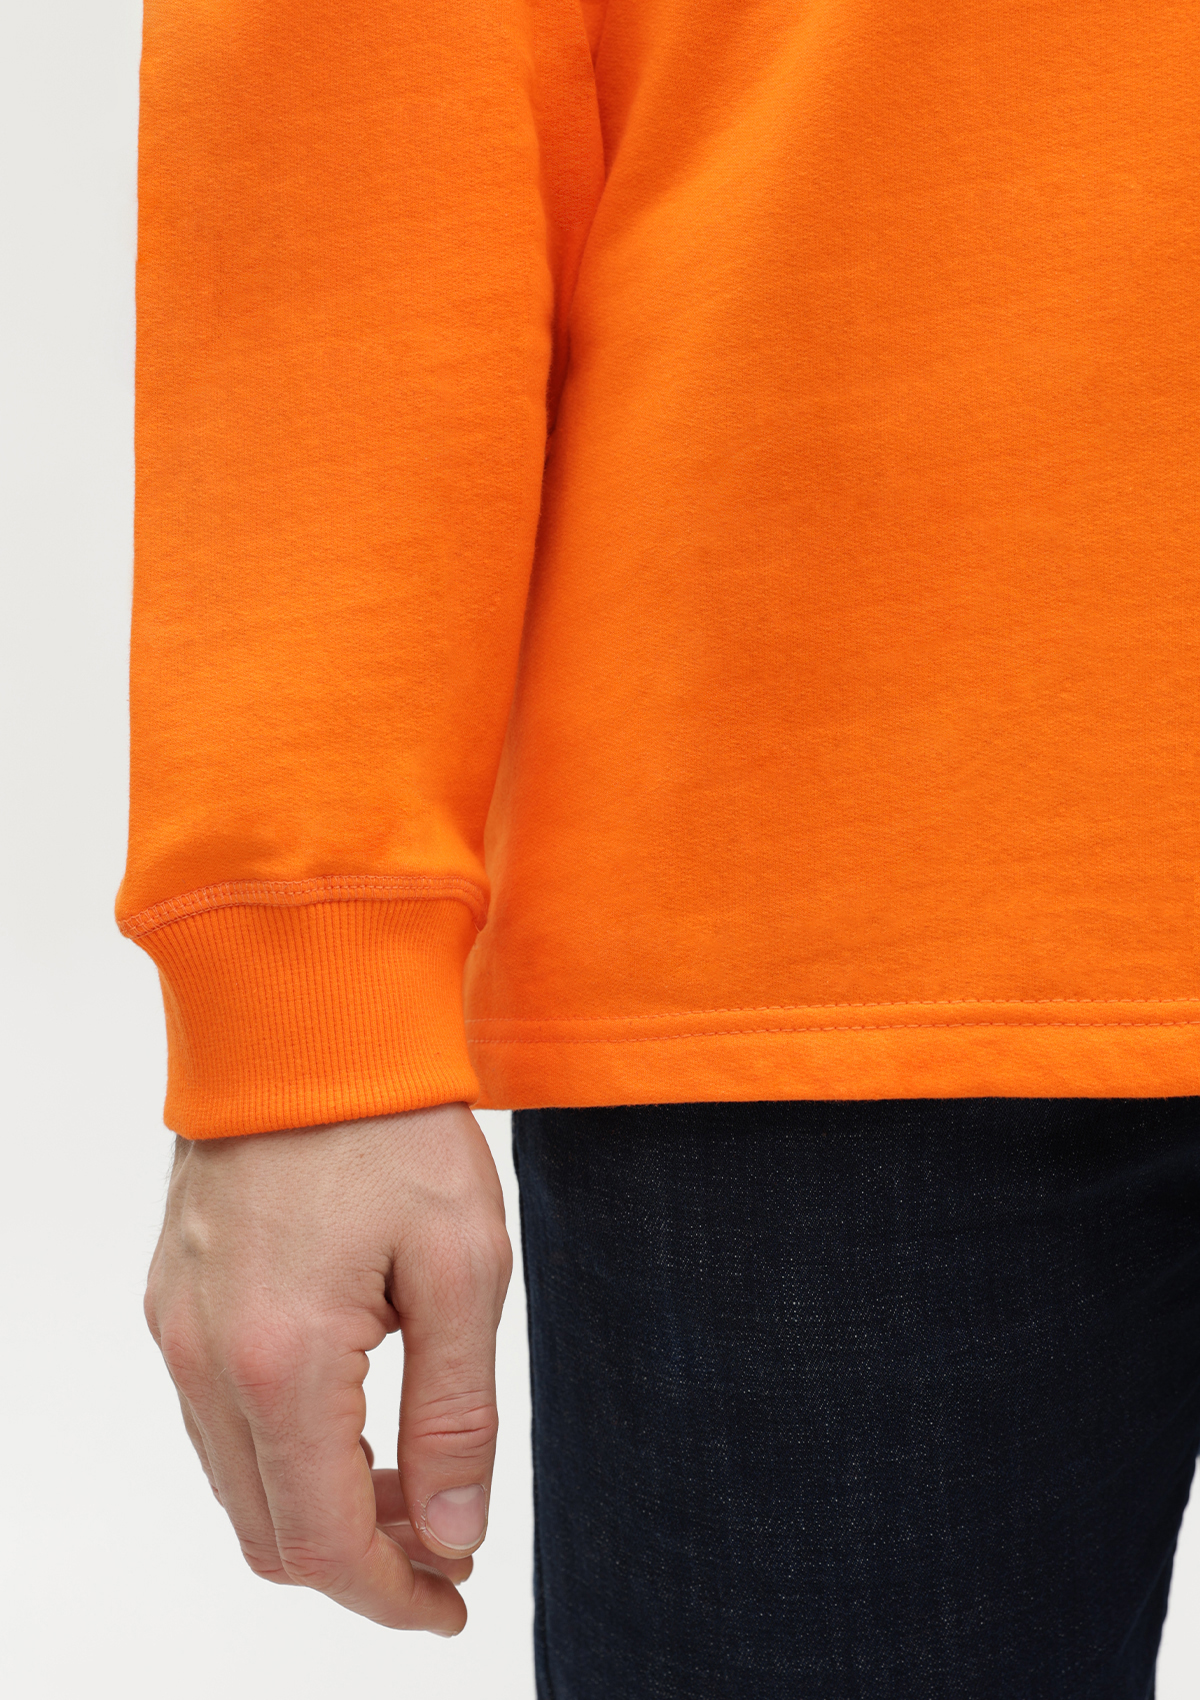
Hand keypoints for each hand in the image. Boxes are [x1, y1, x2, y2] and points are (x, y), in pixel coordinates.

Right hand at [144, 1105, 512, 1633]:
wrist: (305, 1015)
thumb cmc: (393, 1124)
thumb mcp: (463, 1265)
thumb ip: (456, 1414)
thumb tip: (455, 1532)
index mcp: (279, 1361)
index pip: (323, 1542)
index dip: (392, 1596)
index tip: (453, 1602)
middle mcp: (204, 1358)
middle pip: (269, 1531)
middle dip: (361, 1562)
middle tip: (447, 1543)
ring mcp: (177, 1326)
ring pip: (238, 1480)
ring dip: (321, 1507)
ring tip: (412, 1480)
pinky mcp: (175, 1296)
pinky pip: (216, 1417)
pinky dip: (282, 1450)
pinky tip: (353, 1415)